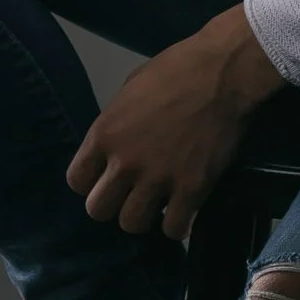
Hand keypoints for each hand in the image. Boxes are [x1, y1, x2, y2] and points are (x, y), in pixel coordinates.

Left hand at [65, 4, 288, 240]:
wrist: (223, 71)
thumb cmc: (175, 70)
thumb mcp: (130, 89)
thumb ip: (116, 123)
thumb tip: (115, 145)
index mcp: (104, 133)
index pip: (76, 181)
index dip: (91, 182)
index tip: (106, 178)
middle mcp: (124, 162)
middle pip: (98, 210)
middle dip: (113, 204)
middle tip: (132, 194)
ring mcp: (157, 179)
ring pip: (132, 225)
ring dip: (144, 216)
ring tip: (158, 204)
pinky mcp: (192, 190)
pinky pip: (173, 229)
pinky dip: (178, 224)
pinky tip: (184, 209)